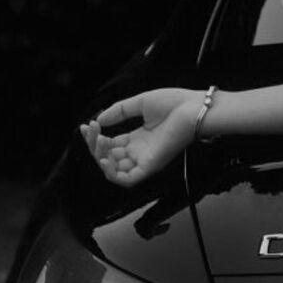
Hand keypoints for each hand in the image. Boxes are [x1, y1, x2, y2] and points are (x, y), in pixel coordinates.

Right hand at [80, 88, 199, 189]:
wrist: (195, 108)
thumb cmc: (175, 103)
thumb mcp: (140, 103)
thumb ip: (119, 111)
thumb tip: (99, 120)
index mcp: (139, 138)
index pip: (111, 144)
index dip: (96, 138)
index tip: (87, 126)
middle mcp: (140, 152)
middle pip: (109, 157)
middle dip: (95, 145)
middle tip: (92, 131)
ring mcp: (145, 160)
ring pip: (114, 170)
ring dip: (100, 157)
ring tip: (99, 141)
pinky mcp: (150, 167)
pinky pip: (126, 179)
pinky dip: (112, 172)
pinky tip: (104, 158)